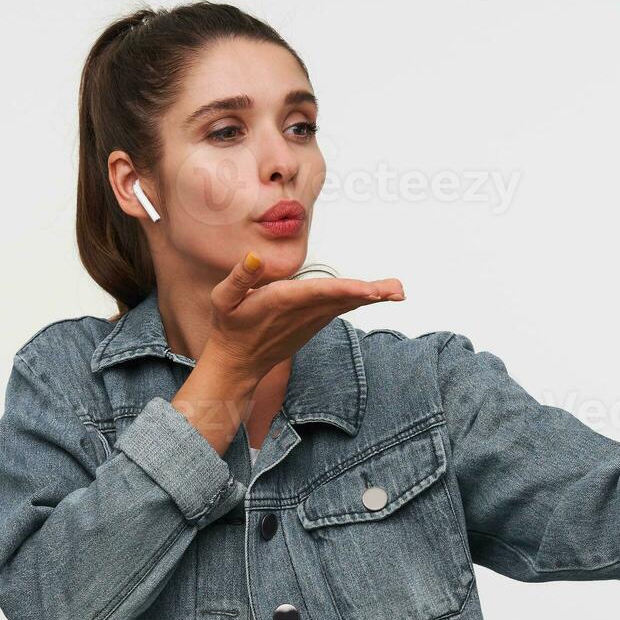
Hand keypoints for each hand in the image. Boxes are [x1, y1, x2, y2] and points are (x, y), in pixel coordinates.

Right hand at [207, 250, 404, 382]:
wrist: (237, 363)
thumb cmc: (230, 327)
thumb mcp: (222, 299)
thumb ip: (239, 277)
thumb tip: (254, 257)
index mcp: (280, 301)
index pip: (317, 293)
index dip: (345, 290)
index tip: (370, 290)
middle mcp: (300, 312)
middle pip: (340, 299)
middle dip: (370, 293)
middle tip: (398, 289)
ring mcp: (309, 321)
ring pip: (344, 305)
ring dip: (371, 296)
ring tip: (397, 290)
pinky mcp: (313, 324)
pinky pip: (340, 309)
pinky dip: (359, 300)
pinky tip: (378, 294)